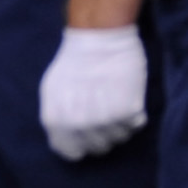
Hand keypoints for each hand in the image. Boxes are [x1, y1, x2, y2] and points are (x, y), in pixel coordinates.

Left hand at [37, 23, 148, 160]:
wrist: (100, 35)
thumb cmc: (75, 61)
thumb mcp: (52, 90)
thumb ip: (58, 117)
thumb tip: (71, 137)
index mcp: (56, 121)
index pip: (71, 152)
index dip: (81, 145)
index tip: (88, 135)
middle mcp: (78, 124)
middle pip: (98, 148)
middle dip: (103, 135)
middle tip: (106, 115)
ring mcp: (104, 119)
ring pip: (119, 138)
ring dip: (120, 126)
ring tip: (118, 105)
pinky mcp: (128, 110)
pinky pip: (135, 125)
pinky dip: (134, 115)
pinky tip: (128, 98)